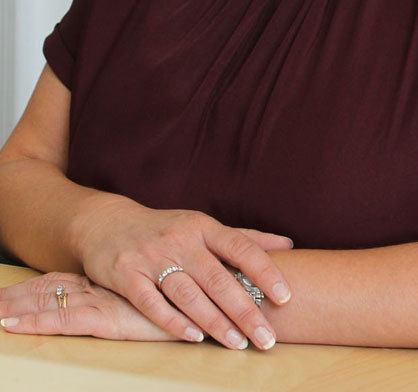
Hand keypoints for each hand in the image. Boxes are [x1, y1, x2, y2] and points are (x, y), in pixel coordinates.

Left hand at [0, 272, 177, 340]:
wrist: (209, 285)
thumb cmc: (188, 282)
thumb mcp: (162, 290)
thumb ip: (148, 290)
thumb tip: (136, 292)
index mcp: (108, 279)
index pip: (61, 281)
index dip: (32, 288)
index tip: (5, 295)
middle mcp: (101, 287)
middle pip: (49, 289)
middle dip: (17, 298)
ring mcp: (103, 300)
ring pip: (49, 304)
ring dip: (18, 311)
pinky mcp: (110, 318)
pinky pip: (65, 321)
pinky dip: (37, 324)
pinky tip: (12, 326)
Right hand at [71, 199, 292, 349]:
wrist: (107, 223)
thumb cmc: (167, 229)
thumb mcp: (203, 226)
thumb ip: (244, 238)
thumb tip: (287, 244)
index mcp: (203, 227)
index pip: (241, 247)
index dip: (265, 271)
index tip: (285, 297)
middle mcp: (181, 240)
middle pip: (218, 278)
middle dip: (245, 311)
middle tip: (267, 339)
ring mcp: (152, 257)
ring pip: (189, 294)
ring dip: (216, 322)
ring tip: (239, 344)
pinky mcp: (127, 275)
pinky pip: (152, 303)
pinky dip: (174, 322)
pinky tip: (195, 338)